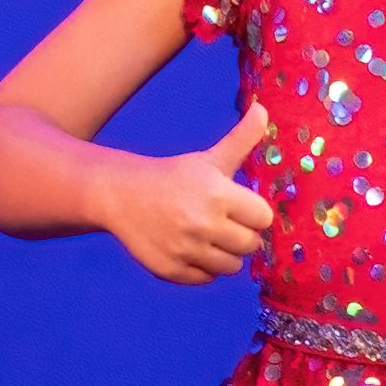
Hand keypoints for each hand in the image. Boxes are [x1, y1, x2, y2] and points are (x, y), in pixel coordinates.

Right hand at [104, 103, 275, 283]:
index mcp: (218, 195)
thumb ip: (242, 138)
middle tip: (223, 222)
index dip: (254, 213)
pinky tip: (190, 248)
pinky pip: (207, 278)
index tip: (239, 207)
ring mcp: (186, 250)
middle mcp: (203, 224)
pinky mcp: (171, 270)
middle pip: (251, 245)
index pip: (263, 218)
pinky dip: (202, 268)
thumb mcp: (210, 158)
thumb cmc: (174, 175)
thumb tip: (263, 108)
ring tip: (208, 236)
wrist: (122, 195)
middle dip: (242, 234)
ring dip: (225, 254)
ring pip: (231, 266)